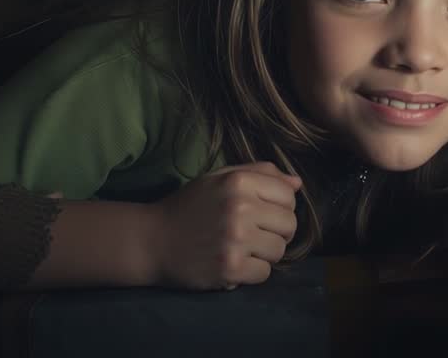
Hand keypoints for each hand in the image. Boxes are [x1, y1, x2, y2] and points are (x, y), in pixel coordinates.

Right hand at [150, 161, 301, 290]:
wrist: (150, 241)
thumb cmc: (189, 207)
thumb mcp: (220, 179)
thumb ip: (259, 174)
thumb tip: (297, 183)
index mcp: (239, 182)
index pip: (289, 195)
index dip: (280, 206)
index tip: (263, 213)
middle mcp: (240, 208)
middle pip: (289, 224)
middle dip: (276, 231)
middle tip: (255, 234)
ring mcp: (235, 240)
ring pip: (279, 250)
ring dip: (264, 253)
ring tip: (242, 248)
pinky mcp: (229, 268)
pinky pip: (264, 273)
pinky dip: (252, 272)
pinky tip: (234, 263)